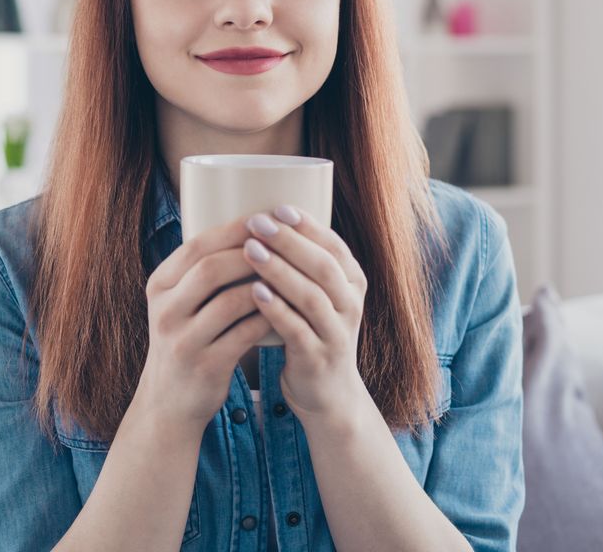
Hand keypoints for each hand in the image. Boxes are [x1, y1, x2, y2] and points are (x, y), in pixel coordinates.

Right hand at [137, 213, 276, 433]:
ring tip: (291, 273)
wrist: (171, 400)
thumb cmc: (187, 339)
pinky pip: (244, 334)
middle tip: (283, 244)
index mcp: (159, 286)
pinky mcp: (205, 365)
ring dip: (265, 285)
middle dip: (251, 253)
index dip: (232, 230)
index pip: (196, 247)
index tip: (265, 218)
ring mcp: (182, 340)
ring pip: (230, 302)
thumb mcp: (180, 303)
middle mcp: (165, 310)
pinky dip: (268, 318)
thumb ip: (202, 272)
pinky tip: (288, 309)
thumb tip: (251, 228)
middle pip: (211, 269)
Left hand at [242, 204, 370, 425]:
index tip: (277, 207)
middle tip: (257, 223)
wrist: (326, 394)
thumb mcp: (315, 294)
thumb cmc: (310, 330)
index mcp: (351, 282)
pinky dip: (276, 309)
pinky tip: (254, 292)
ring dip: (279, 271)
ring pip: (311, 296)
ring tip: (250, 251)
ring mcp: (336, 333)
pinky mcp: (317, 358)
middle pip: (323, 267)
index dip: (307, 225)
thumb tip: (258, 218)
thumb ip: (299, 263)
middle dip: (289, 242)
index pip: (333, 245)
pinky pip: (298, 330)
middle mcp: (350, 305)